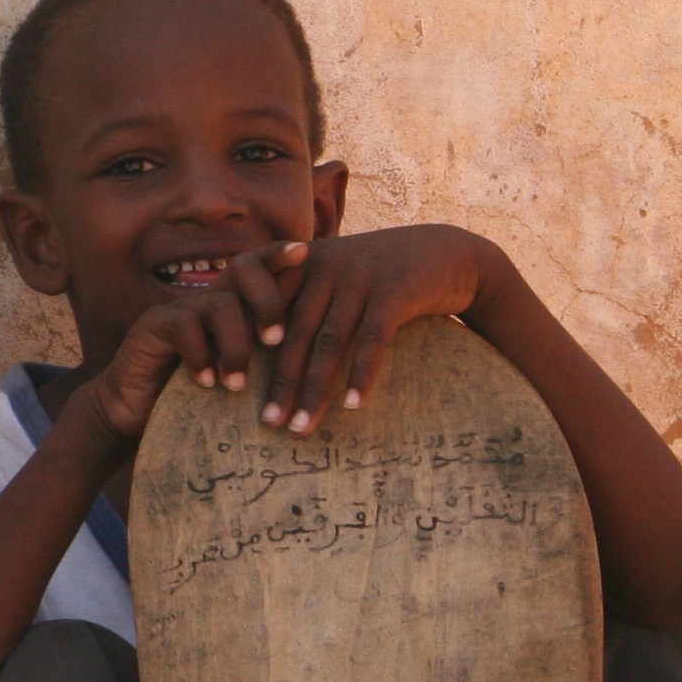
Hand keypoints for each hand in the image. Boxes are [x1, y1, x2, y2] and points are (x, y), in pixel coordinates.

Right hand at [51, 240, 312, 456]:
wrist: (135, 411)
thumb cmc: (195, 397)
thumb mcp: (237, 375)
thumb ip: (262, 359)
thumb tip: (310, 356)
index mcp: (231, 303)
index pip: (258, 266)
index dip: (278, 256)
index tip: (304, 252)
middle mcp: (207, 298)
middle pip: (243, 269)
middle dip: (267, 300)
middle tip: (275, 341)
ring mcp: (179, 309)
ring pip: (220, 304)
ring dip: (235, 346)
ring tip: (235, 384)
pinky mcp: (154, 325)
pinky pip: (186, 326)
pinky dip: (201, 356)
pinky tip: (206, 383)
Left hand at [233, 225, 496, 433]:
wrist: (448, 254)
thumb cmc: (384, 277)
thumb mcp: (340, 278)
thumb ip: (306, 302)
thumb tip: (267, 352)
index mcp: (304, 265)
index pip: (267, 312)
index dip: (248, 350)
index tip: (232, 388)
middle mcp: (326, 267)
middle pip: (295, 334)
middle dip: (280, 382)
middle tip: (268, 423)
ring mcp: (360, 276)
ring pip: (329, 342)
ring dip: (314, 390)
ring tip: (301, 427)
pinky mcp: (394, 289)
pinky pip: (372, 339)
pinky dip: (360, 374)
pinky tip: (351, 405)